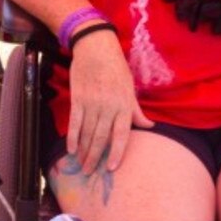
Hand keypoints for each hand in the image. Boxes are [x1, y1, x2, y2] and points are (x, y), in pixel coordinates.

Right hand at [67, 31, 153, 173]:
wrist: (97, 48)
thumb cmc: (117, 68)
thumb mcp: (130, 87)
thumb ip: (136, 110)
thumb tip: (150, 126)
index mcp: (124, 104)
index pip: (121, 134)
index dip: (117, 152)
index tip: (112, 168)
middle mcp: (109, 106)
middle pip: (101, 137)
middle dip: (95, 157)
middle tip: (90, 172)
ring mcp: (92, 103)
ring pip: (87, 133)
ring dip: (84, 151)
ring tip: (81, 165)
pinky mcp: (78, 99)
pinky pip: (75, 122)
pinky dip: (72, 137)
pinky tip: (71, 149)